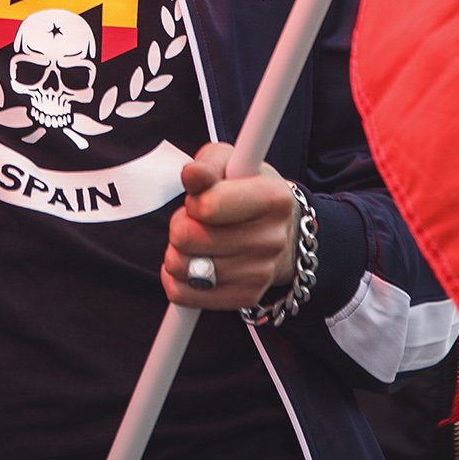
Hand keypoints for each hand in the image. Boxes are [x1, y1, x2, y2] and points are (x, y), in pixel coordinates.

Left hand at [163, 144, 296, 309]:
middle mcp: (272, 239)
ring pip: (182, 268)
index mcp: (273, 199)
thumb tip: (192, 174)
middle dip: (180, 226)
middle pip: (188, 238)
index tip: (201, 199)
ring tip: (195, 242)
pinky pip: (183, 294)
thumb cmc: (249, 190)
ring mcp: (260, 273)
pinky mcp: (245, 296)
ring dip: (177, 253)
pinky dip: (175, 280)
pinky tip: (191, 265)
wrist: (283, 231)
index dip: (193, 201)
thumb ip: (208, 164)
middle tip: (195, 221)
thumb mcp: (232, 163)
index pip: (207, 207)